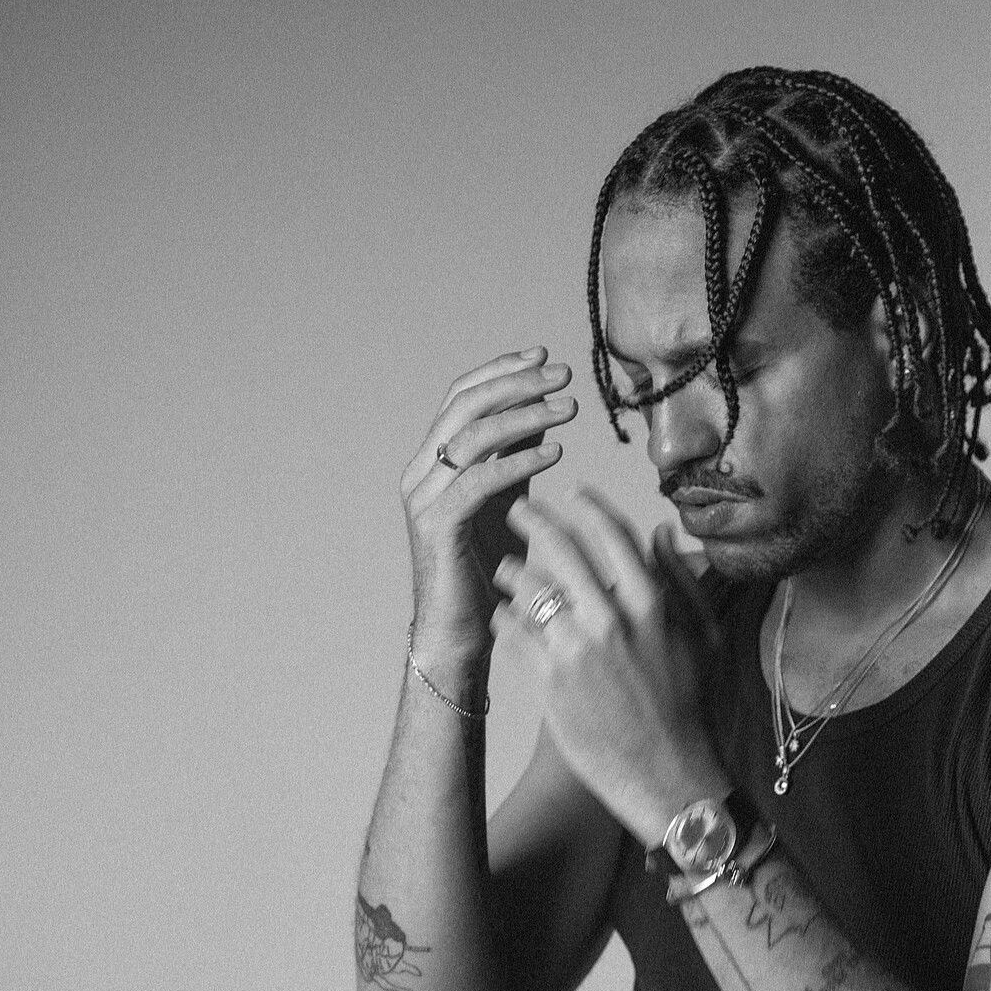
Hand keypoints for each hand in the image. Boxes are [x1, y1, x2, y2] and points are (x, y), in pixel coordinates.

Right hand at [400, 348, 577, 659]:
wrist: (459, 633)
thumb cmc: (487, 572)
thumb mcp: (506, 501)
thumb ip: (514, 459)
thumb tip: (542, 416)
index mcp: (433, 461)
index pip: (463, 396)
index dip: (502, 371)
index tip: (544, 357)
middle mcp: (421, 472)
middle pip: (466, 405)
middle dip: (517, 383)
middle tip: (563, 375)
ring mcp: (424, 498)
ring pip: (473, 436)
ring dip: (526, 415)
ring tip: (569, 408)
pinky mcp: (438, 526)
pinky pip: (480, 480)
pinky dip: (520, 460)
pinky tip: (556, 452)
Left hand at [492, 490, 729, 842]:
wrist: (668, 775)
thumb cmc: (691, 708)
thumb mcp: (706, 639)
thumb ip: (683, 580)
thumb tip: (662, 532)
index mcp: (652, 603)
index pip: (610, 533)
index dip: (585, 506)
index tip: (569, 495)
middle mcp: (611, 619)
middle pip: (558, 549)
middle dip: (531, 522)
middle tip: (514, 511)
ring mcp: (576, 650)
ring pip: (526, 587)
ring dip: (511, 572)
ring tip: (504, 570)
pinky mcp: (548, 681)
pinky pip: (512, 632)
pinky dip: (504, 617)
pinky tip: (504, 616)